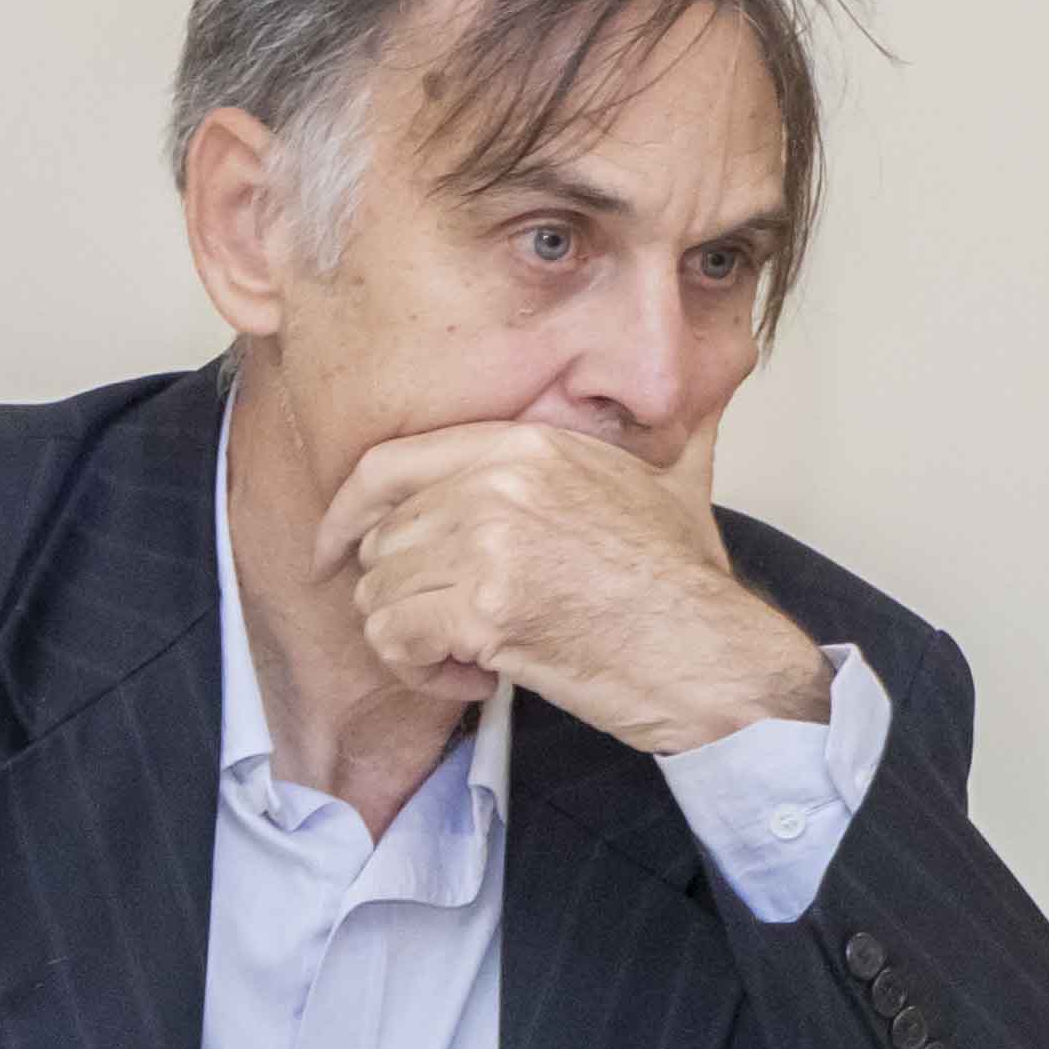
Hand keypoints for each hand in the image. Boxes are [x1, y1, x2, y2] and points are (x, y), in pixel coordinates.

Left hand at [323, 418, 824, 756]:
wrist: (713, 657)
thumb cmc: (686, 586)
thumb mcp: (668, 480)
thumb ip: (657, 426)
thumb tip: (713, 370)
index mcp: (527, 445)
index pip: (388, 464)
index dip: (345, 512)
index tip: (335, 545)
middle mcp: (499, 482)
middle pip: (380, 538)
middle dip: (402, 593)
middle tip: (452, 627)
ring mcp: (490, 543)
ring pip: (379, 594)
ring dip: (413, 640)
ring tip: (469, 656)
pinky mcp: (486, 609)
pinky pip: (396, 641)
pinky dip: (423, 673)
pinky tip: (476, 678)